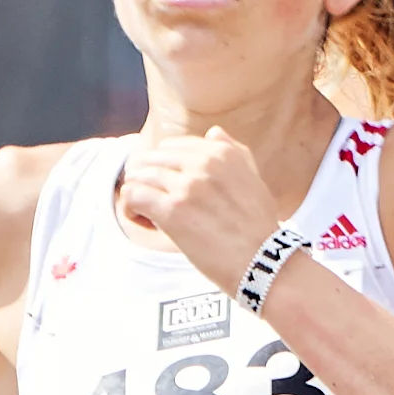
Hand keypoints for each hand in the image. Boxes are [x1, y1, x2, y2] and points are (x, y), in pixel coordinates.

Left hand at [116, 127, 282, 293]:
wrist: (262, 261)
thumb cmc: (258, 226)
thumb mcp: (253, 178)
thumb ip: (232, 151)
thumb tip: (213, 133)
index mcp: (220, 152)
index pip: (170, 147)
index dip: (164, 168)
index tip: (170, 189)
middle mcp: (202, 163)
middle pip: (150, 160)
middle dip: (147, 181)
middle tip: (155, 205)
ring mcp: (186, 186)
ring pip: (138, 177)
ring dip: (138, 196)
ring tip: (150, 216)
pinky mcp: (173, 211)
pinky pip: (133, 196)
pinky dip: (131, 209)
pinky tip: (144, 221)